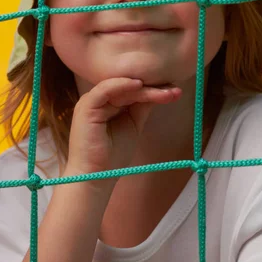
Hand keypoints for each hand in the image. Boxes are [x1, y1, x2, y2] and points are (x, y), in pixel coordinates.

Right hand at [66, 77, 181, 184]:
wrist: (95, 177)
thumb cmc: (112, 156)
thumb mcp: (133, 125)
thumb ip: (141, 107)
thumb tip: (160, 91)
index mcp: (107, 103)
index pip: (131, 90)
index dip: (152, 88)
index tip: (174, 90)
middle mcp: (98, 99)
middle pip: (127, 87)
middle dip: (153, 87)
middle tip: (175, 90)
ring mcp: (90, 101)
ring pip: (120, 86)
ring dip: (144, 88)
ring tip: (166, 90)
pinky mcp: (86, 107)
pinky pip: (105, 90)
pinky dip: (122, 85)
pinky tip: (139, 85)